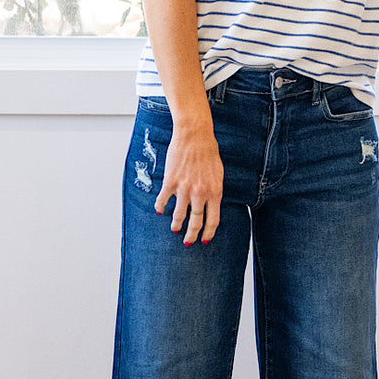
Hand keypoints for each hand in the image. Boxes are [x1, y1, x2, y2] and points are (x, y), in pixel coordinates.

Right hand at [154, 124, 223, 245]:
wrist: (194, 136)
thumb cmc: (208, 153)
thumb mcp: (218, 174)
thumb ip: (214, 191)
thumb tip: (211, 205)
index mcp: (215, 192)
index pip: (213, 220)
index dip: (208, 233)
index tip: (204, 239)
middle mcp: (200, 193)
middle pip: (196, 222)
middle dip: (191, 235)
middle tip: (188, 242)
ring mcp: (184, 189)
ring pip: (179, 215)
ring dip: (176, 225)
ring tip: (174, 229)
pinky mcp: (170, 182)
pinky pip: (163, 201)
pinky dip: (161, 208)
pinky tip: (160, 211)